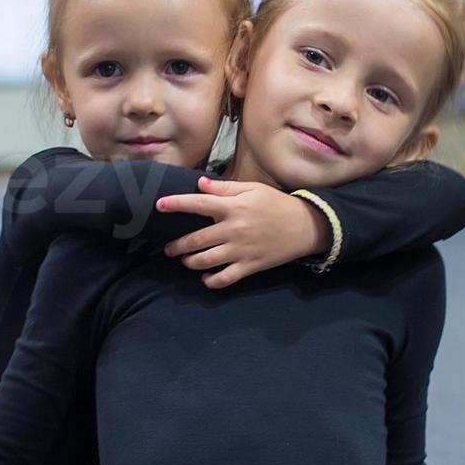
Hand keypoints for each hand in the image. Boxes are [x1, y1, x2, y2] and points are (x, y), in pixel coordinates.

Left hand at [155, 175, 325, 287]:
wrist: (305, 226)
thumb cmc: (276, 204)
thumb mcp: (253, 189)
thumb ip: (225, 187)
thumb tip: (200, 183)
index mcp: (233, 207)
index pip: (197, 204)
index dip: (176, 204)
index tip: (159, 205)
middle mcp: (233, 229)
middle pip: (196, 240)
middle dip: (177, 245)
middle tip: (169, 248)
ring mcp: (240, 250)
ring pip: (205, 261)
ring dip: (190, 262)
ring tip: (186, 261)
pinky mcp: (249, 266)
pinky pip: (225, 278)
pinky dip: (211, 281)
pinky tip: (206, 278)